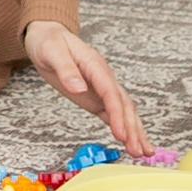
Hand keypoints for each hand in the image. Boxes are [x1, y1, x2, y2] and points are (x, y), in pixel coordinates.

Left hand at [22, 19, 145, 155]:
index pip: (111, 93)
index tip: (121, 134)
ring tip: (144, 153)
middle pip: (123, 105)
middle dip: (132, 128)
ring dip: (134, 131)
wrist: (47, 37)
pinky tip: (132, 142)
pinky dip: (124, 129)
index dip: (117, 114)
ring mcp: (102, 88)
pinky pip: (114, 114)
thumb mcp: (52, 51)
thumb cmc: (49, 42)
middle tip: (138, 151)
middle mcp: (104, 78)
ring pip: (124, 111)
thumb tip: (78, 87)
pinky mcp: (96, 97)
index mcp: (95, 66)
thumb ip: (66, 69)